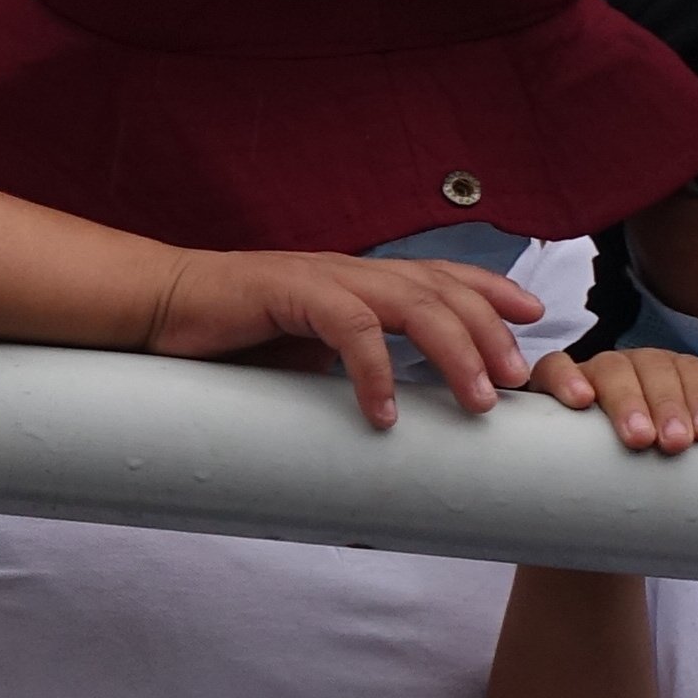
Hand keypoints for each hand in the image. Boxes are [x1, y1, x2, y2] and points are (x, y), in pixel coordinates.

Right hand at [141, 249, 542, 426]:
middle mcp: (353, 272)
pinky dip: (373, 369)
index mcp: (362, 281)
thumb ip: (351, 370)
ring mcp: (323, 277)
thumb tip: (389, 426)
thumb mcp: (307, 354)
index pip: (443, 277)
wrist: (159, 307)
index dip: (492, 291)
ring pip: (411, 304)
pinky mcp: (288, 292)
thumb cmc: (233, 336)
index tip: (538, 317)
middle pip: (444, 291)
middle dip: (492, 333)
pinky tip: (385, 412)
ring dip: (454, 352)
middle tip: (521, 381)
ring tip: (479, 401)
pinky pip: (347, 326)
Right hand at [531, 341, 697, 453]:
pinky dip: (566, 377)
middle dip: (667, 403)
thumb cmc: (648, 464)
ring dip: (626, 398)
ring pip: (611, 367)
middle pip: (653, 366)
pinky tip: (580, 401)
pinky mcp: (548, 385)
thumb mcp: (688, 443)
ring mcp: (591, 372)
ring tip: (637, 437)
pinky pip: (554, 367)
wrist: (588, 501)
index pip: (690, 370)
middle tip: (674, 444)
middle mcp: (633, 367)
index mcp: (670, 375)